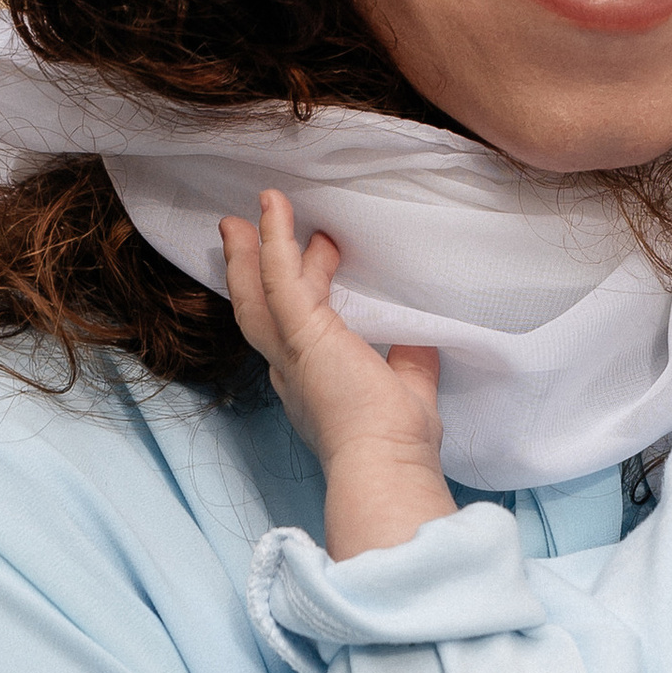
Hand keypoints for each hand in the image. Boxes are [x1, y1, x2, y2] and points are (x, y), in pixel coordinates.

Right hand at [219, 189, 451, 553]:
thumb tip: (422, 338)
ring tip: (249, 213)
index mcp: (313, 383)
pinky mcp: (301, 334)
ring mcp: (290, 350)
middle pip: (261, 308)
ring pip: (257, 292)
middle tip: (251, 231)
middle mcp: (291, 369)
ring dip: (250, 251)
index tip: (319, 258)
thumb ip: (411, 362)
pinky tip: (273, 208)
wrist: (385, 464)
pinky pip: (279, 276)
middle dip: (252, 270)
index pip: (295, 331)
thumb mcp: (408, 389)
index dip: (299, 293)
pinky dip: (274, 239)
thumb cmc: (397, 443)